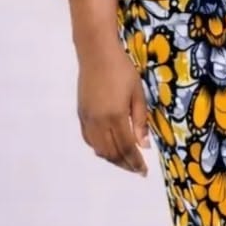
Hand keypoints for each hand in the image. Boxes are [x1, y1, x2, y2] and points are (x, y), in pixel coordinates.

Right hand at [76, 39, 151, 175]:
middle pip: (111, 152)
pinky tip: (108, 147)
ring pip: (99, 149)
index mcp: (116, 116)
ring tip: (125, 160)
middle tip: (136, 169)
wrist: (96, 54)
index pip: (126, 148)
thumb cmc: (122, 70)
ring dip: (112, 158)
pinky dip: (99, 148)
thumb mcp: (137, 93)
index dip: (135, 162)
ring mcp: (88, 119)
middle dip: (125, 164)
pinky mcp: (81, 115)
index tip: (144, 171)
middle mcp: (99, 122)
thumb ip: (140, 120)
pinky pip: (89, 139)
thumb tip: (144, 145)